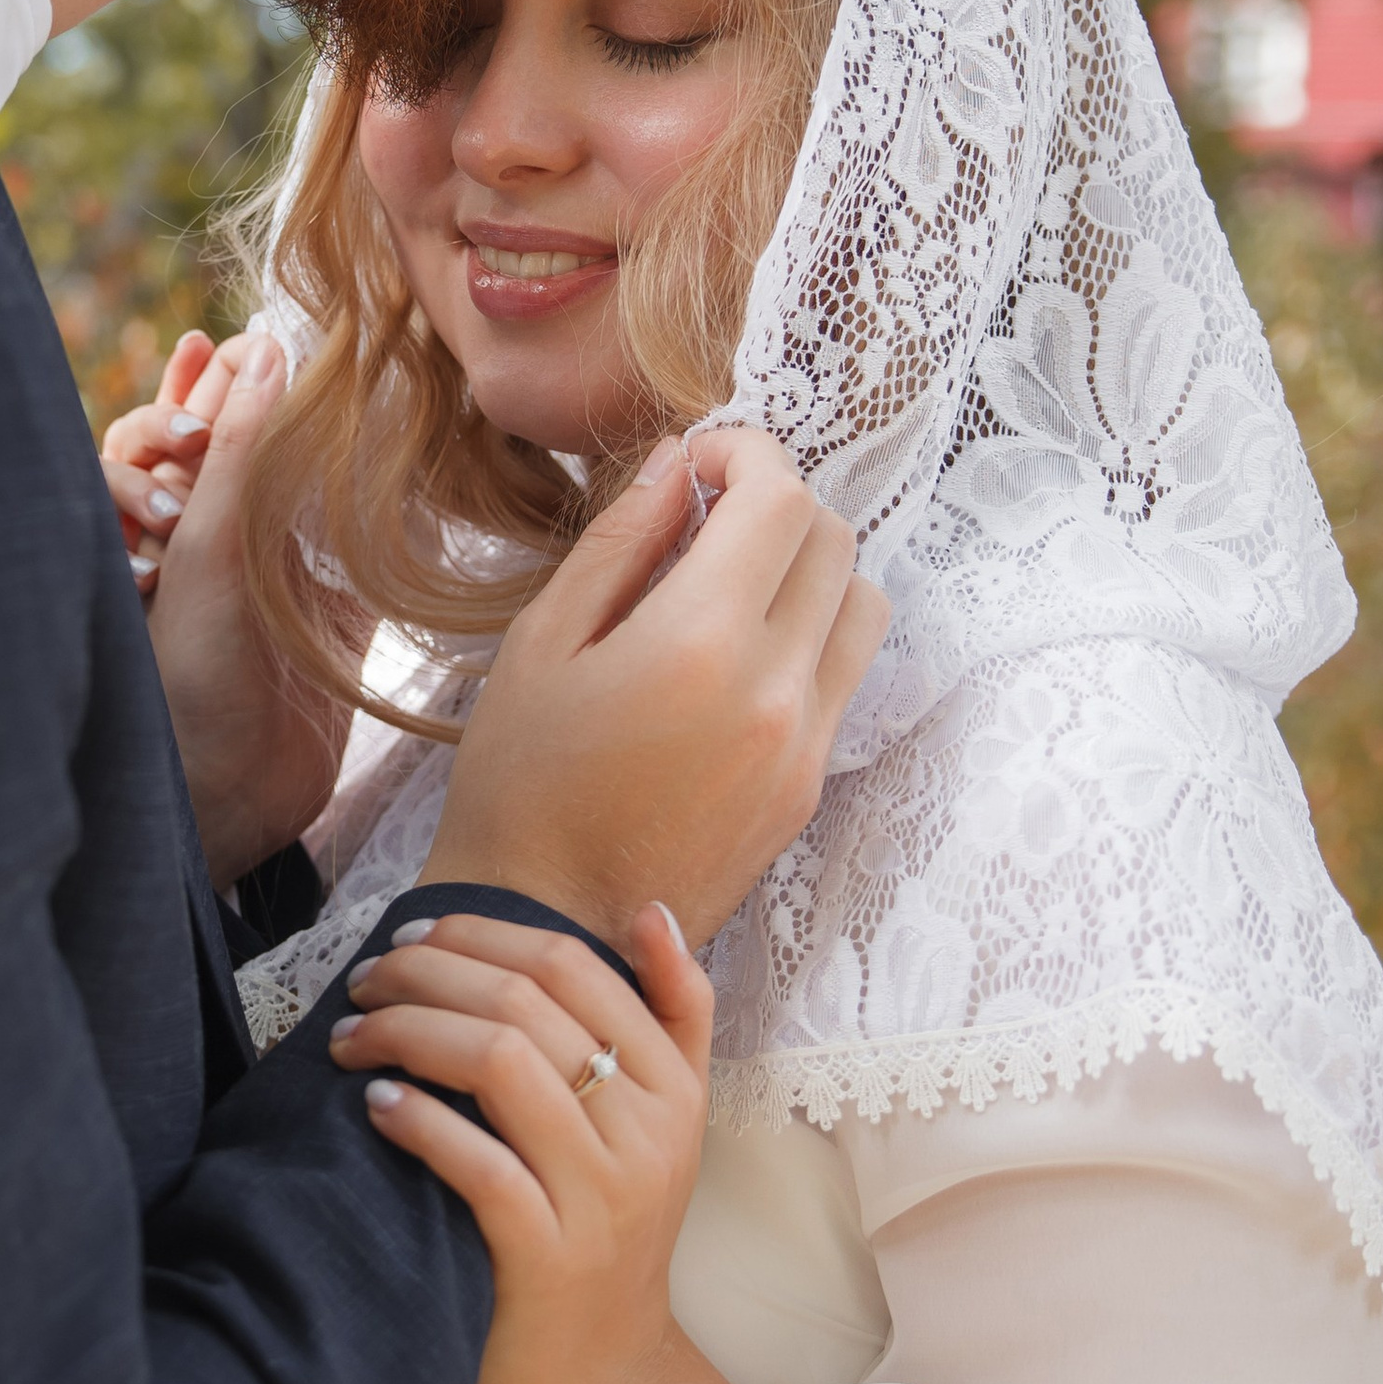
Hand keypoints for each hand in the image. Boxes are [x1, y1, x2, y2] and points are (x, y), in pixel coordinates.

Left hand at [100, 325, 360, 891]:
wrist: (235, 799)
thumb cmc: (193, 681)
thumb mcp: (206, 554)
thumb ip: (237, 455)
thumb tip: (263, 351)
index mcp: (153, 525)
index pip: (161, 429)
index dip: (189, 397)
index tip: (227, 390)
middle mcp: (205, 542)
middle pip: (226, 442)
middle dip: (246, 399)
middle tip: (277, 371)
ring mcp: (268, 572)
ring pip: (286, 479)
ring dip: (308, 433)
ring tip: (331, 382)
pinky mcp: (327, 608)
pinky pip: (347, 536)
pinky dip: (367, 495)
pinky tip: (388, 452)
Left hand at [329, 905, 852, 1383]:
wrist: (601, 1373)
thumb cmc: (606, 1228)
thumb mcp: (664, 1123)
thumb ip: (673, 1017)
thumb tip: (653, 911)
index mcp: (673, 1086)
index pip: (573, 964)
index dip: (483, 934)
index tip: (414, 936)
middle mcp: (646, 1133)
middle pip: (526, 1001)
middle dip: (426, 973)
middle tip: (363, 978)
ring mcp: (599, 1196)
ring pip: (497, 1062)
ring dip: (405, 1031)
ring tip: (348, 1035)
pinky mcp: (545, 1254)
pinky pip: (474, 1161)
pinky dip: (414, 1118)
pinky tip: (373, 1104)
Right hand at [424, 427, 887, 948]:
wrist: (548, 930)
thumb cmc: (520, 785)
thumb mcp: (541, 643)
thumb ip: (619, 543)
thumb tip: (675, 464)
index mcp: (700, 642)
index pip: (781, 498)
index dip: (746, 453)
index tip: (699, 461)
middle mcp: (775, 691)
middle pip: (835, 540)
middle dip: (777, 503)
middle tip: (709, 513)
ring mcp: (804, 746)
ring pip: (862, 607)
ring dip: (810, 569)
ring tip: (732, 585)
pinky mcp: (808, 789)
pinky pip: (843, 680)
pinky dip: (808, 640)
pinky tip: (733, 658)